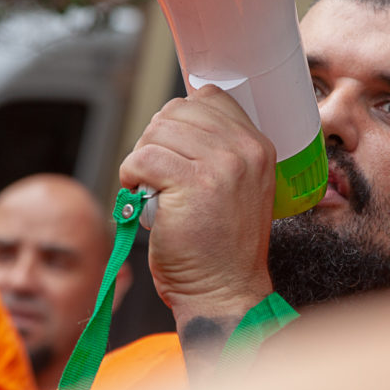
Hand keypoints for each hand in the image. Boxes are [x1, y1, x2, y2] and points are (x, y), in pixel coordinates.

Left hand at [118, 85, 275, 376]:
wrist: (225, 291)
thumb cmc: (221, 246)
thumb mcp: (239, 187)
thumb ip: (220, 150)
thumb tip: (173, 117)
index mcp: (259, 146)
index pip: (210, 97)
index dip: (180, 118)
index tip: (172, 148)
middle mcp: (245, 150)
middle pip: (178, 110)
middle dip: (156, 138)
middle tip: (155, 172)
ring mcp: (221, 165)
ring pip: (157, 131)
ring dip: (141, 157)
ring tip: (148, 185)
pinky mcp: (192, 184)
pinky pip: (143, 158)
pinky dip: (131, 174)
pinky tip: (139, 194)